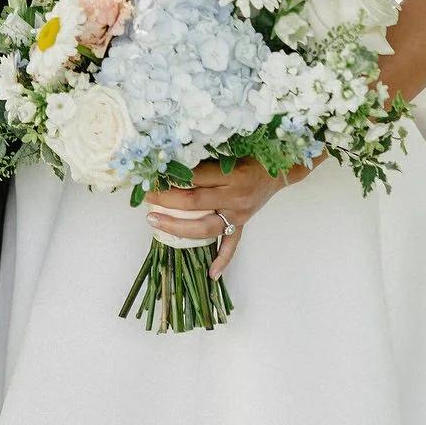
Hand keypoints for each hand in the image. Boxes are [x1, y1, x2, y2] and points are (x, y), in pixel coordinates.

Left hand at [144, 158, 298, 277]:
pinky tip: (211, 274)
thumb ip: (205, 156)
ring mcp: (239, 215)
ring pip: (205, 228)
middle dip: (166, 201)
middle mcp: (235, 197)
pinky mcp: (242, 225)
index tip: (151, 175)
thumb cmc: (252, 155)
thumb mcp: (230, 150)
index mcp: (232, 174)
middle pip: (194, 203)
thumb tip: (170, 158)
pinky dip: (222, 260)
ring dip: (178, 227)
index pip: (194, 177)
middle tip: (146, 197)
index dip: (170, 177)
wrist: (280, 170)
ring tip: (154, 222)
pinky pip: (231, 245)